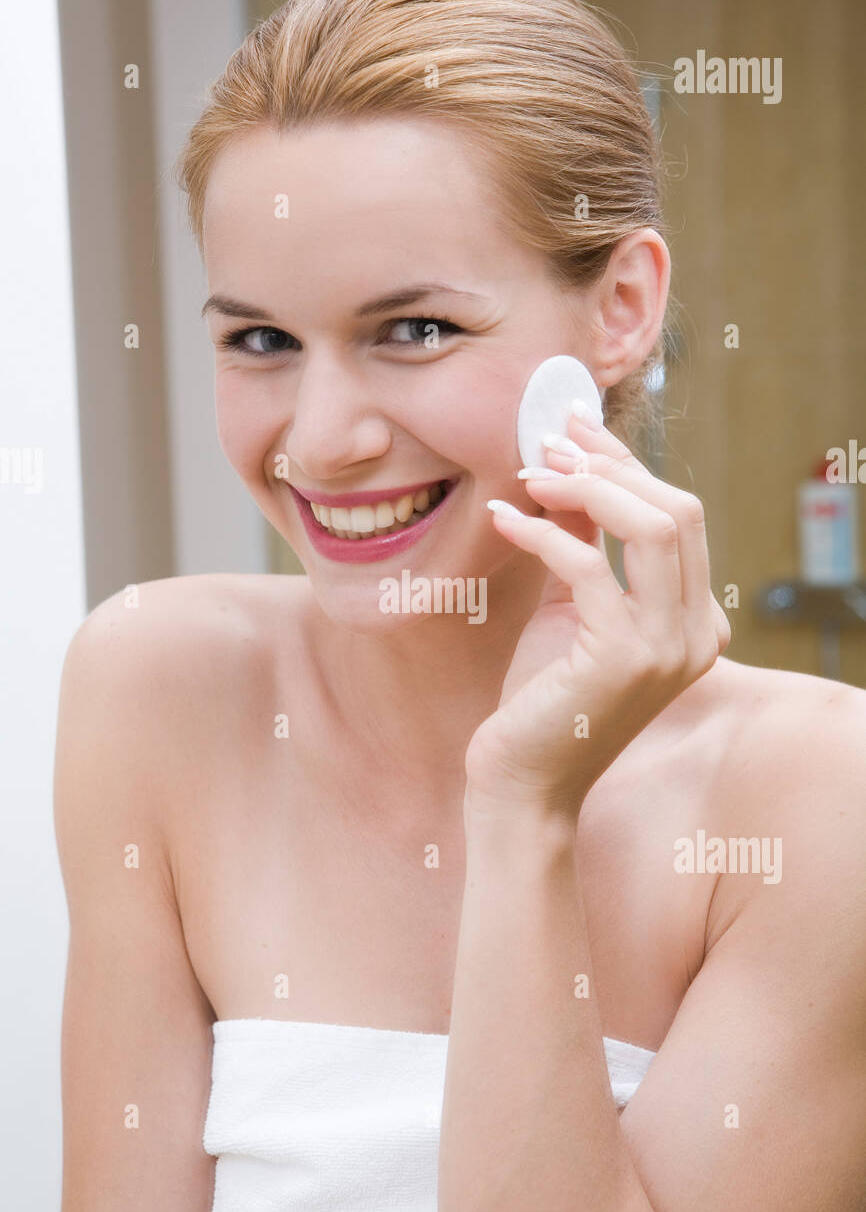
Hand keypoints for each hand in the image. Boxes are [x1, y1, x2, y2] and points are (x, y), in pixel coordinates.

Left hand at [464, 410, 730, 816]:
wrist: (524, 781)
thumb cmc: (544, 698)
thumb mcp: (572, 608)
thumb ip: (587, 544)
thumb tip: (574, 468)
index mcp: (696, 621)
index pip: (679, 516)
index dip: (627, 465)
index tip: (575, 430)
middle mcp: (698, 634)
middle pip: (678, 510)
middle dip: (609, 465)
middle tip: (549, 442)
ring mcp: (669, 647)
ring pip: (652, 525)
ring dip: (586, 487)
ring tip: (529, 474)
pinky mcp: (623, 657)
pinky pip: (587, 564)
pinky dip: (542, 532)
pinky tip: (503, 520)